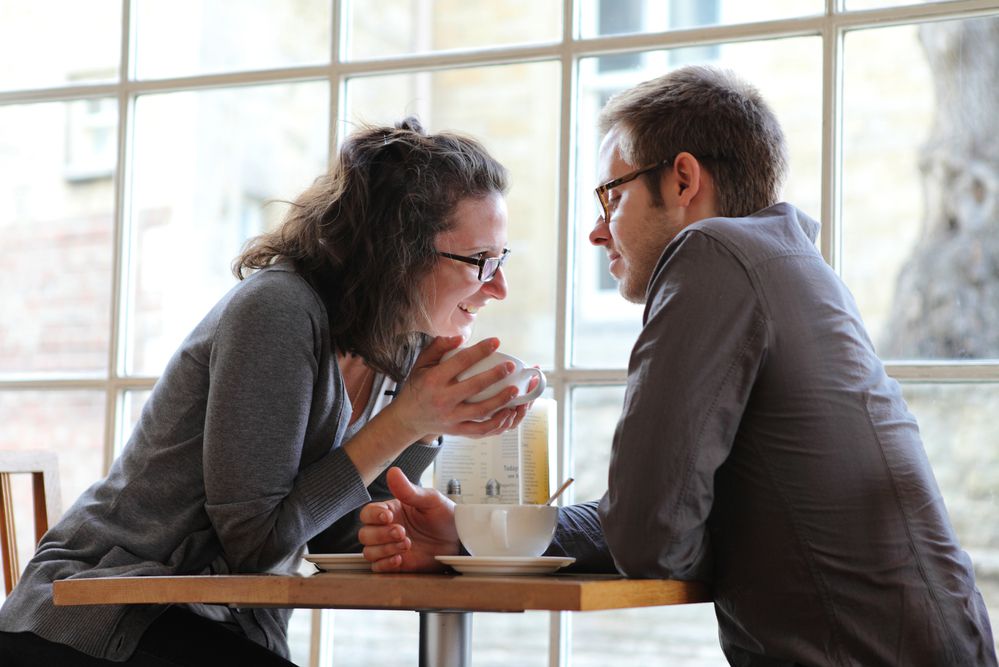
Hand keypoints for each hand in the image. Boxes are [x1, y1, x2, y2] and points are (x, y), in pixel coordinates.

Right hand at [359, 467, 458, 571]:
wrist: (459, 539)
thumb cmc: (445, 516)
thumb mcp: (430, 500)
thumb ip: (409, 490)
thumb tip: (393, 472)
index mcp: (391, 510)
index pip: (368, 513)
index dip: (373, 515)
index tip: (388, 517)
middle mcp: (386, 529)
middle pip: (365, 534)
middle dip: (381, 534)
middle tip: (402, 532)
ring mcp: (390, 547)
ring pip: (369, 551)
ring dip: (384, 549)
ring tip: (406, 545)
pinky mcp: (397, 564)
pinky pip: (378, 567)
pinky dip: (385, 564)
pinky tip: (400, 558)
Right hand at [387, 336, 524, 440]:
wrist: (407, 418)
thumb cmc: (417, 386)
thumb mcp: (421, 363)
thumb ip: (438, 347)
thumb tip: (460, 337)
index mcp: (434, 379)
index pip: (461, 361)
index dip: (480, 350)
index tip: (496, 342)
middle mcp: (442, 398)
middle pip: (474, 386)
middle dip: (495, 375)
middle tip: (511, 367)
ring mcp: (450, 417)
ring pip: (480, 411)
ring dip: (500, 400)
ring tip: (515, 390)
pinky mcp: (456, 430)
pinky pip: (480, 430)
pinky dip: (496, 424)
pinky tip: (508, 413)